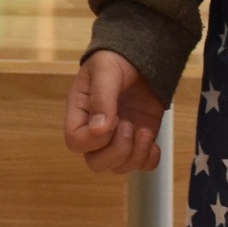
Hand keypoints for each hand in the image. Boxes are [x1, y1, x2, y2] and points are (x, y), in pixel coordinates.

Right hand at [64, 50, 167, 174]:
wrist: (140, 58)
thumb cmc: (116, 60)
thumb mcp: (105, 70)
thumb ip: (101, 97)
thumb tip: (99, 129)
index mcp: (79, 112)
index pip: (75, 141)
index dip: (95, 139)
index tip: (114, 118)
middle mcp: (95, 131)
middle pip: (96, 163)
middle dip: (118, 151)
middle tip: (129, 125)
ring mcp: (117, 138)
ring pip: (119, 168)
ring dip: (136, 154)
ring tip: (144, 130)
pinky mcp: (137, 141)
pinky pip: (141, 166)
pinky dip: (149, 159)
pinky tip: (152, 141)